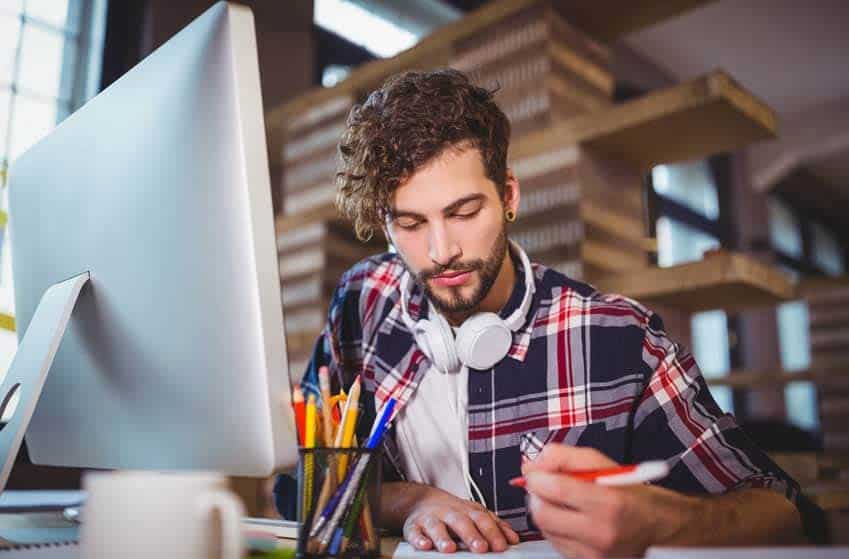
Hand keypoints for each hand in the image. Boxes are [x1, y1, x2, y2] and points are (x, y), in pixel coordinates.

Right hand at [402, 486, 519, 552]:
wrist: (422, 501)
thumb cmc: (453, 512)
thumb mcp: (474, 514)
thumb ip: (494, 525)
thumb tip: (513, 539)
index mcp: (467, 511)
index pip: (482, 519)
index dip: (492, 532)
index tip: (501, 546)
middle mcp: (449, 513)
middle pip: (461, 522)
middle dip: (471, 535)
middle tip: (481, 548)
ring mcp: (431, 519)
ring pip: (436, 527)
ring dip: (443, 538)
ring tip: (450, 549)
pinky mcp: (413, 527)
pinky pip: (414, 532)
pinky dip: (419, 539)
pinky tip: (425, 546)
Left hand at [522, 445, 696, 558]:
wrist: (656, 527)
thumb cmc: (629, 493)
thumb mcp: (602, 463)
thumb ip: (564, 457)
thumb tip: (532, 464)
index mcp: (609, 504)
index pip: (556, 489)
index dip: (536, 478)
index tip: (533, 472)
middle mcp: (601, 533)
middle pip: (543, 514)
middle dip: (536, 496)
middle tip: (541, 485)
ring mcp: (593, 554)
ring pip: (545, 530)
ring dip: (544, 511)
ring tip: (560, 502)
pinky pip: (555, 543)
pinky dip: (554, 528)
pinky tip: (568, 518)